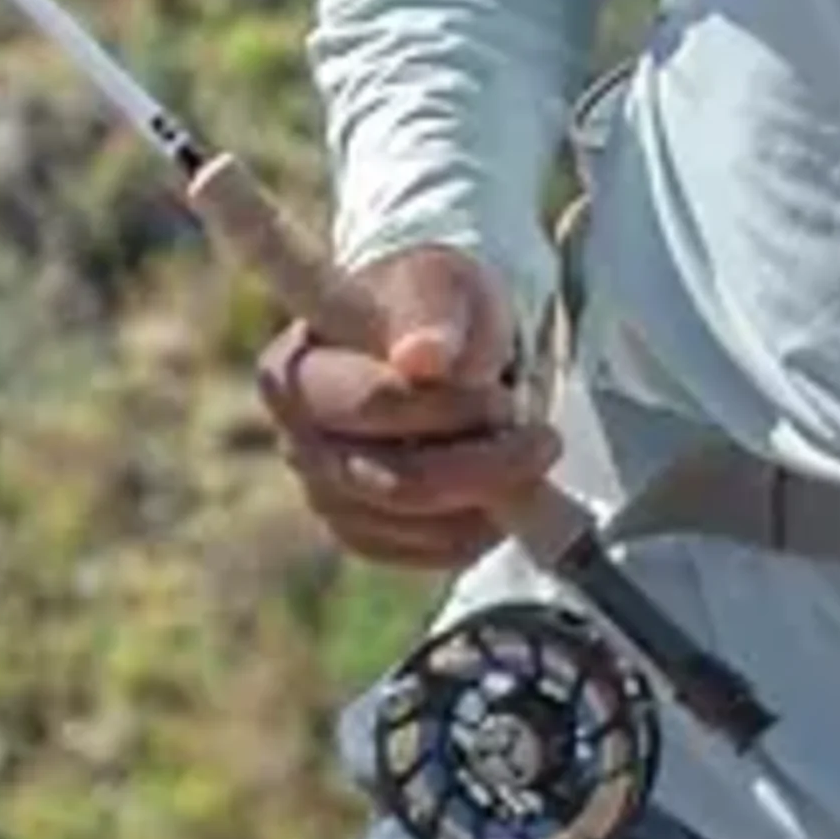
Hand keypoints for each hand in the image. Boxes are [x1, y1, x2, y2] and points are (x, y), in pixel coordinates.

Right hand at [255, 243, 560, 568]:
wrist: (442, 339)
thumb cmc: (439, 305)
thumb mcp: (444, 287)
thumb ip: (433, 315)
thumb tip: (423, 357)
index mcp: (296, 371)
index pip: (374, 406)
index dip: (449, 409)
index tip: (505, 397)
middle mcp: (297, 440)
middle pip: (396, 478)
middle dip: (485, 464)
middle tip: (543, 438)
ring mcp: (323, 491)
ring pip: (414, 522)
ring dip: (487, 496)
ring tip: (525, 455)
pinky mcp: (358, 530)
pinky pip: (419, 551)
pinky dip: (474, 530)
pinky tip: (506, 493)